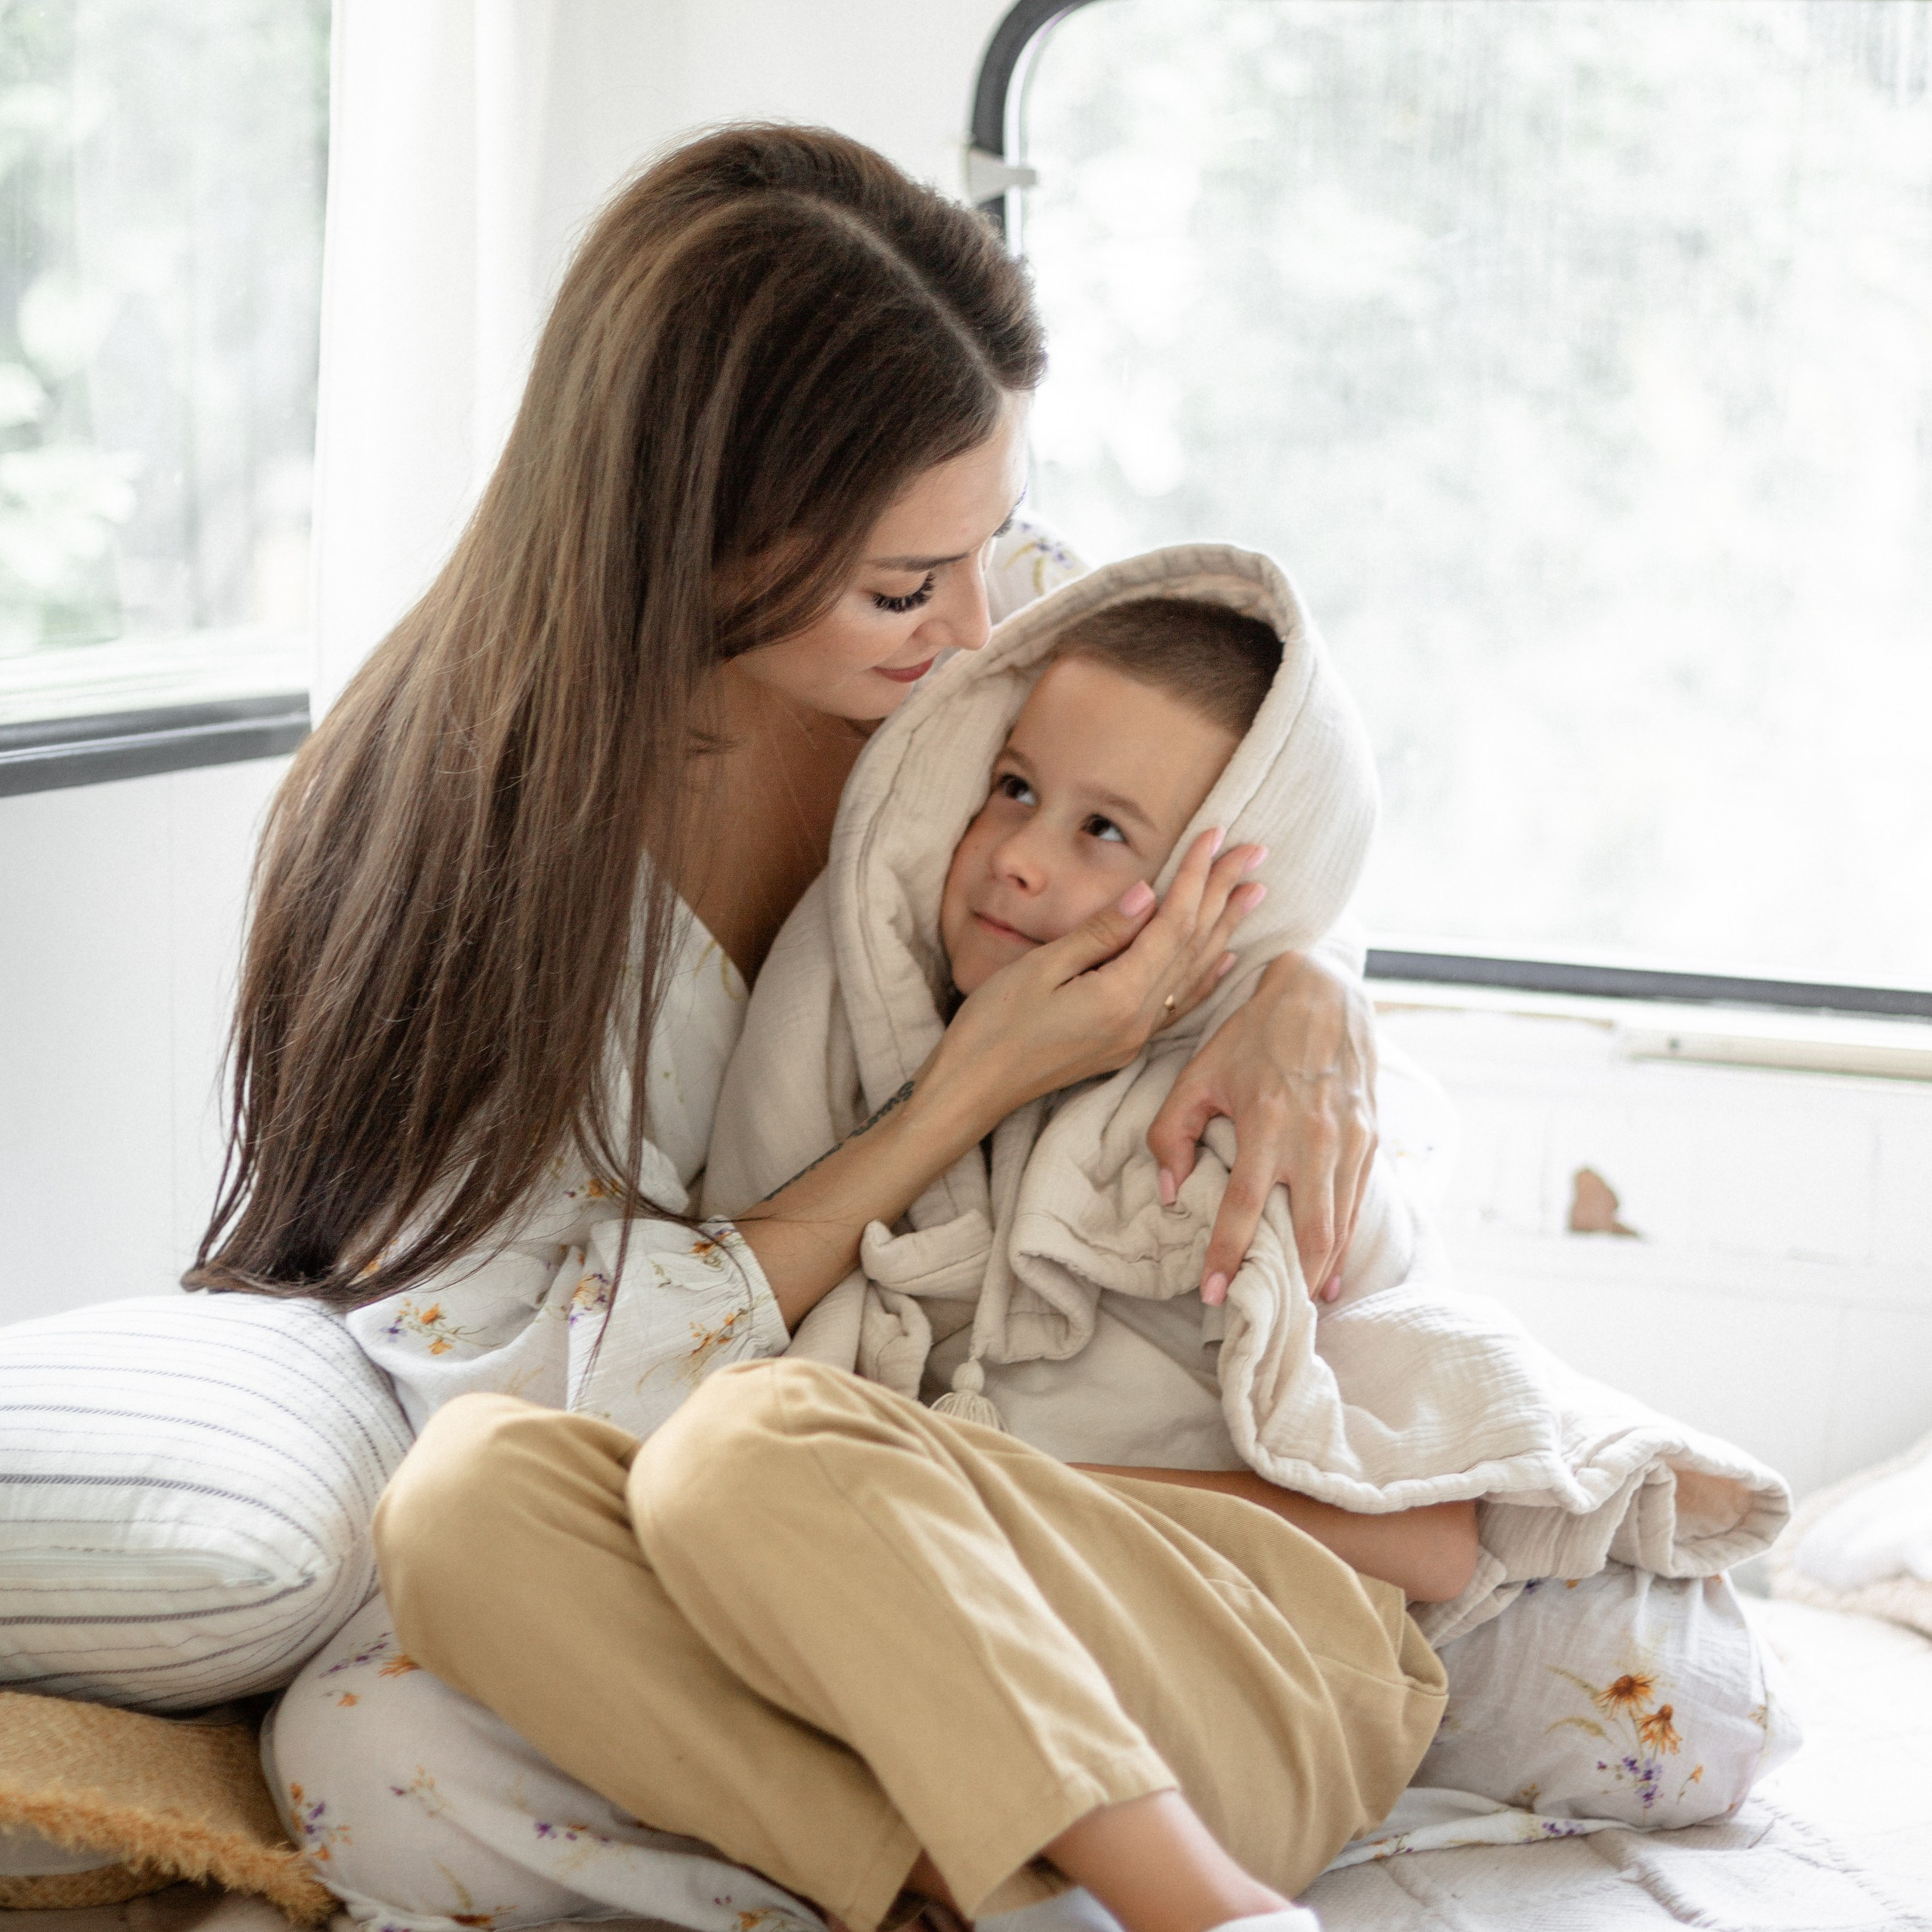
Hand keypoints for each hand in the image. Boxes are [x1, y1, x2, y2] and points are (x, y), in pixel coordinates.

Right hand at [926, 828, 1266, 1132]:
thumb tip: (1148, 894)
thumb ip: (1100, 933)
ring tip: (1253, 894)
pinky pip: (1179, 1004)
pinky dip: (1204, 976)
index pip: (1172, 923)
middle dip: (1224, 894)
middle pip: (1193, 945)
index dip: (1196, 876)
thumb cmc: (993, 1025)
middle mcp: (1138, 1020)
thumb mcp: (1040, 968)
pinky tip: (1224, 958)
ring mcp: (1134, 1037)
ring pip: (1193, 974)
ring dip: (1224, 930)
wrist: (972, 1089)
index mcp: (1118, 996)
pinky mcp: (1124, 1045)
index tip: (1216, 834)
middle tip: (1256, 853)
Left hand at [1146, 947, 1376, 1304]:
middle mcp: (1315, 1139)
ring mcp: (1350, 1142)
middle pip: (1309, 1230)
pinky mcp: (1371, 1140)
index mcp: (1269, 1122)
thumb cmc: (1253, 1035)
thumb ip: (1172, 1130)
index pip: (1245, 1205)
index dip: (1227, 1254)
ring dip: (1322, 1271)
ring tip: (1302, 1309)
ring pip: (1340, 1225)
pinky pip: (1359, 1204)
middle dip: (1291, 1281)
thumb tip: (1167, 1189)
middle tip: (1269, 1317)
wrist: (1325, 993)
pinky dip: (1346, 1243)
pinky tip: (1333, 1273)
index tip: (1211, 1294)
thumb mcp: (1199, 1072)